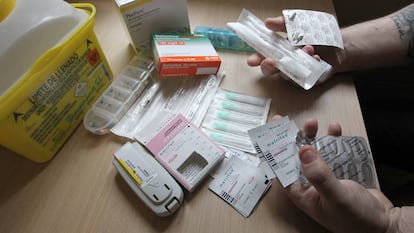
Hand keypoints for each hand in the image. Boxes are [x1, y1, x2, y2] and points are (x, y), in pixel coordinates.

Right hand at [247, 17, 345, 80]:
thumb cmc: (317, 34)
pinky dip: (309, 69)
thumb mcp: (299, 23)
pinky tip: (317, 58)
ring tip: (308, 49)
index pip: (263, 55)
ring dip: (294, 64)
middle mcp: (285, 62)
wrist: (340, 44)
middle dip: (268, 67)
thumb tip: (268, 22)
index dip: (256, 59)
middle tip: (272, 61)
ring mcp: (295, 72)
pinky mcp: (307, 79)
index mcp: (279, 49)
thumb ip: (283, 24)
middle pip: (270, 70)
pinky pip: (303, 79)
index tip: (251, 61)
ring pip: (287, 75)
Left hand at [272, 115, 394, 232]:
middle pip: (296, 157)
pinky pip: (333, 152)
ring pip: (315, 152)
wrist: (385, 225)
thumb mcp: (335, 196)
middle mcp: (310, 184)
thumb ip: (318, 174)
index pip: (282, 169)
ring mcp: (326, 177)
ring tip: (314, 123)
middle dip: (294, 139)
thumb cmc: (356, 219)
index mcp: (302, 193)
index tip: (273, 132)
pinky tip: (335, 130)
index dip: (275, 150)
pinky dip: (334, 140)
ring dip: (313, 137)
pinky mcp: (341, 172)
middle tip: (291, 122)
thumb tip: (303, 150)